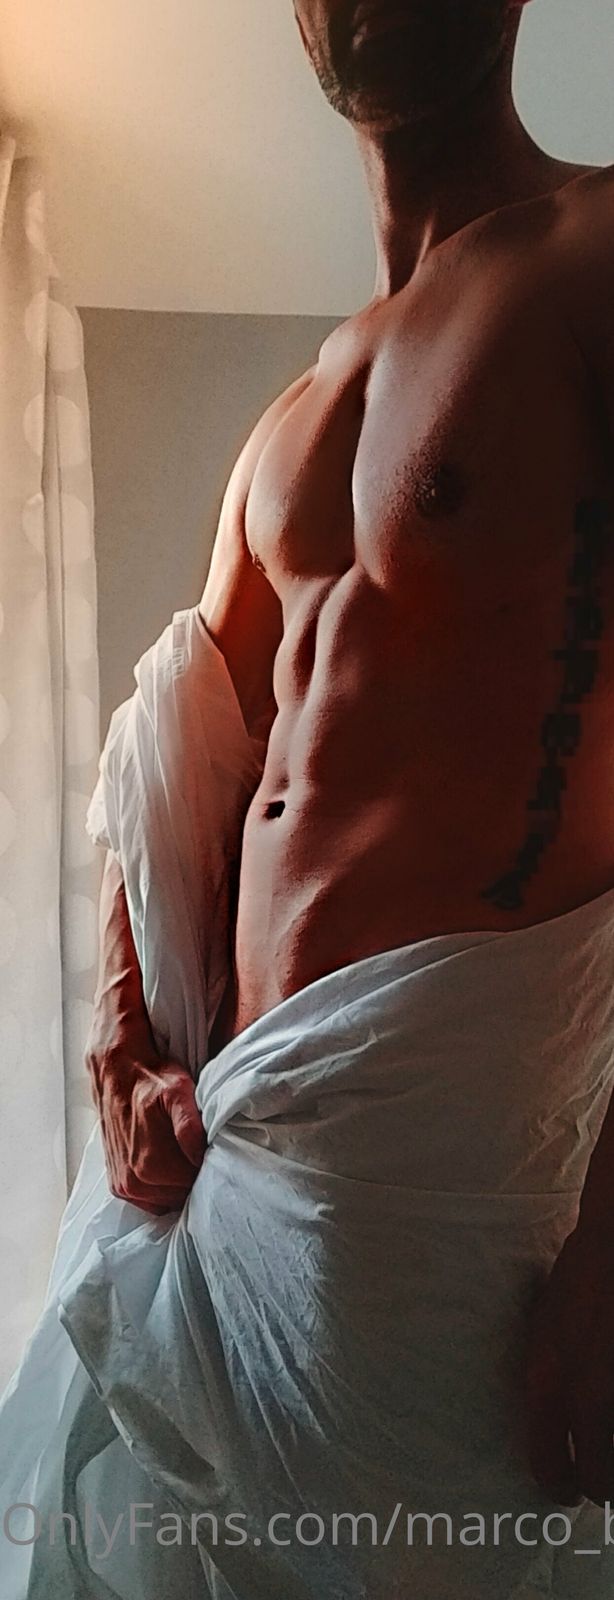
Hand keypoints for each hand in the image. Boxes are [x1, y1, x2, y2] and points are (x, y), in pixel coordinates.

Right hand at [86, 1011, 206, 1214]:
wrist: (116, 1073)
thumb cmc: (151, 1081)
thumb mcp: (178, 1091)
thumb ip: (190, 1125)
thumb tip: (199, 1155)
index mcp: (152, 1164)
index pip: (197, 1186)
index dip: (209, 1168)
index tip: (210, 1151)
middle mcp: (135, 1181)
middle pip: (183, 1195)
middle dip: (194, 1176)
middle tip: (196, 1150)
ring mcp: (125, 1187)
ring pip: (168, 1201)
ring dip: (177, 1184)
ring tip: (180, 1154)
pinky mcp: (118, 1187)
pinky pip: (150, 1201)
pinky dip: (160, 1189)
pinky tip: (165, 1165)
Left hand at [524, 1223, 613, 1506]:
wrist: (612, 1243)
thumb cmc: (579, 1276)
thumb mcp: (545, 1330)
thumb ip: (549, 1381)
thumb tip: (559, 1422)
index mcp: (546, 1385)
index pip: (548, 1466)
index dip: (559, 1488)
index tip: (569, 1491)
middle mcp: (586, 1399)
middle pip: (600, 1482)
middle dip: (605, 1484)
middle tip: (604, 1476)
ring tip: (612, 1449)